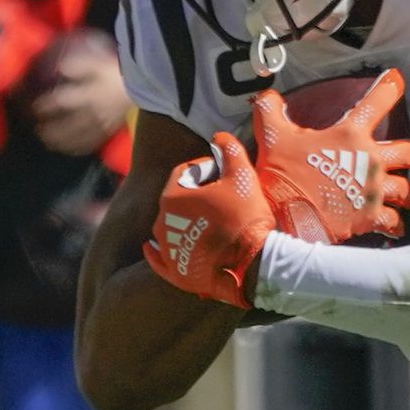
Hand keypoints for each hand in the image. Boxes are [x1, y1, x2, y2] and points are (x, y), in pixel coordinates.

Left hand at [29, 45, 131, 156]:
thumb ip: (79, 66)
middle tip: (37, 131)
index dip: (46, 105)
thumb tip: (59, 68)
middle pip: (68, 125)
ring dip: (62, 141)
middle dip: (51, 129)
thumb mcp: (100, 64)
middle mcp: (93, 113)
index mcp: (88, 95)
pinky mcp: (111, 131)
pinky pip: (93, 142)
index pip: (62, 101)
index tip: (34, 107)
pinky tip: (72, 150)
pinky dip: (80, 148)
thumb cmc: (122, 75)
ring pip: (78, 137)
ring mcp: (102, 125)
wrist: (148, 89)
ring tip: (49, 143)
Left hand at [141, 135, 274, 307]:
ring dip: (184, 223)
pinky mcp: (174, 272)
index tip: (223, 176)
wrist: (253, 265)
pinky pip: (159, 260)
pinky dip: (159, 253)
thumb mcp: (243, 176)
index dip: (205, 170)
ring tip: (209, 226)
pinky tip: (156, 249)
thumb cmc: (246, 218)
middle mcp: (162, 222)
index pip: (184, 174)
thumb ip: (230, 150)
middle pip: (176, 201)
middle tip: (221, 201)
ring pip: (169, 229)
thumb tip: (220, 136)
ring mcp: (167, 249)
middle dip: (195, 197)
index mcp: (172, 197)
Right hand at [248, 69, 409, 242]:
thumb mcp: (272, 136)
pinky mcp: (371, 217)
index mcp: (349, 136)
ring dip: (405, 190)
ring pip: (406, 188)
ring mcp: (373, 190)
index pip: (376, 103)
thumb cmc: (282, 176)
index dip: (389, 87)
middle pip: (408, 152)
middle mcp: (369, 161)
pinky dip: (395, 223)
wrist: (285, 216)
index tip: (396, 80)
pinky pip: (394, 221)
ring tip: (401, 192)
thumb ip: (271, 110)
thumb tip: (270, 97)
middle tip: (408, 156)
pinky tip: (393, 224)